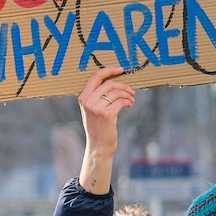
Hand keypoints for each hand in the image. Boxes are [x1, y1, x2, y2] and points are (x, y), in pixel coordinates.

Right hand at [77, 67, 134, 192]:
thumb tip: (114, 80)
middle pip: (109, 84)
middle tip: (131, 90)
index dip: (109, 70)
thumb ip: (97, 95)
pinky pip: (121, 101)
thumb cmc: (98, 126)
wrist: (98, 146)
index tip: (121, 69)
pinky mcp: (106, 114)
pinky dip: (128, 101)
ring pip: (117, 92)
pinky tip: (129, 104)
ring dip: (127, 94)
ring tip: (131, 99)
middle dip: (123, 85)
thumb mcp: (92, 109)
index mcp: (83, 97)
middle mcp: (88, 101)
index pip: (96, 76)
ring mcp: (96, 108)